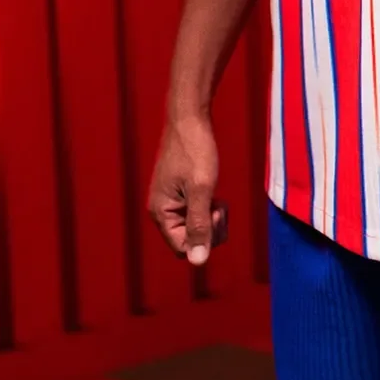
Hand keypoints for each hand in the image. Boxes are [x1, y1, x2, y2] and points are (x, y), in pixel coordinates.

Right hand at [147, 114, 226, 264]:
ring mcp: (170, 202)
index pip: (183, 249)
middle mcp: (161, 211)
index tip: (215, 213)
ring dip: (211, 219)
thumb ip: (199, 225)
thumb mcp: (202, 189)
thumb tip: (198, 261)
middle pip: (190, 241)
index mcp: (161, 212)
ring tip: (217, 197)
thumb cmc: (195, 150)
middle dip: (209, 229)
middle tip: (218, 205)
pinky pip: (196, 215)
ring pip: (195, 229)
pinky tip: (214, 193)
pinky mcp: (180, 194)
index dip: (204, 238)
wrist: (190, 118)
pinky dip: (209, 208)